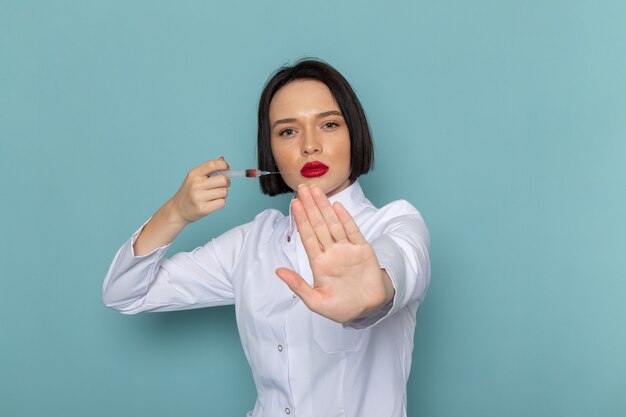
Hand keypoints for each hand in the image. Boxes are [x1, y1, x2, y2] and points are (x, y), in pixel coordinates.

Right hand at [169, 157, 229, 224]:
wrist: (178, 210)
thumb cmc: (189, 192)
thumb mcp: (195, 177)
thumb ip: (209, 169)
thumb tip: (222, 159)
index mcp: (194, 174)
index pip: (212, 164)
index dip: (223, 165)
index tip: (226, 168)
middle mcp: (195, 185)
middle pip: (223, 180)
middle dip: (226, 182)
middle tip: (222, 185)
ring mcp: (198, 197)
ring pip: (224, 192)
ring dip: (223, 194)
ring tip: (214, 195)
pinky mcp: (203, 209)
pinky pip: (222, 202)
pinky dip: (220, 202)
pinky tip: (212, 202)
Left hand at [275, 185, 394, 323]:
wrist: (368, 309)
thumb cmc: (341, 307)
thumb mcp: (315, 301)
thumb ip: (297, 286)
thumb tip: (278, 271)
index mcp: (319, 263)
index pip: (307, 237)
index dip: (301, 220)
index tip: (293, 204)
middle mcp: (331, 252)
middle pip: (318, 225)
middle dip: (310, 206)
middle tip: (301, 188)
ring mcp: (347, 250)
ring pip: (333, 224)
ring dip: (324, 207)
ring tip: (316, 190)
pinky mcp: (363, 250)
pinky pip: (353, 231)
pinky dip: (345, 219)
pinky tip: (337, 207)